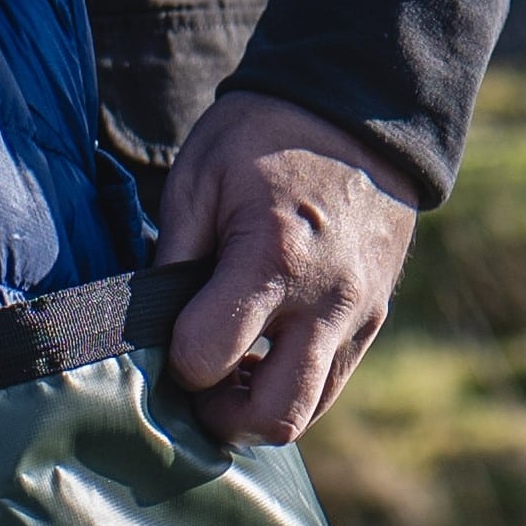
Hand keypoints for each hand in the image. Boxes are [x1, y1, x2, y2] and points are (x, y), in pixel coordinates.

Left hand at [155, 92, 419, 446]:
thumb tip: (150, 326)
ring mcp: (359, 314)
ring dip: (261, 407)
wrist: (361, 108)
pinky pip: (332, 382)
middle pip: (275, 416)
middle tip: (203, 384)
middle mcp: (326, 300)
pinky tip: (267, 353)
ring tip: (234, 369)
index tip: (174, 333)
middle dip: (225, 417)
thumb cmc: (264, 135)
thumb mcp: (198, 178)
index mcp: (273, 260)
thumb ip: (172, 257)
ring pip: (309, 410)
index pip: (207, 357)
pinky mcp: (375, 317)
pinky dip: (293, 384)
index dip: (179, 360)